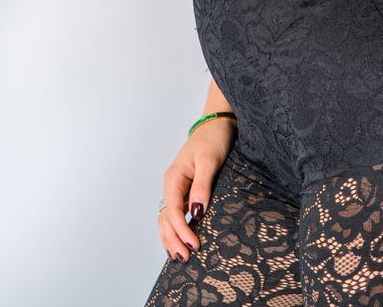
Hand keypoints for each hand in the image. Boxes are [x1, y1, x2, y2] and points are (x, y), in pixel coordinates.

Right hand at [158, 117, 236, 262]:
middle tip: (185, 258)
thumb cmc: (213, 138)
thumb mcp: (209, 160)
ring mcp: (177, 187)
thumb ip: (202, 186)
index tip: (193, 245)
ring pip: (168, 218)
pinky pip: (176, 212)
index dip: (181, 230)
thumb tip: (196, 213)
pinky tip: (180, 239)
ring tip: (179, 256)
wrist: (217, 124)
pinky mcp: (186, 188)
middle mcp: (172, 184)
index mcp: (174, 177)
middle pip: (166, 218)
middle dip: (173, 239)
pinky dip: (176, 227)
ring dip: (172, 236)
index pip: (173, 211)